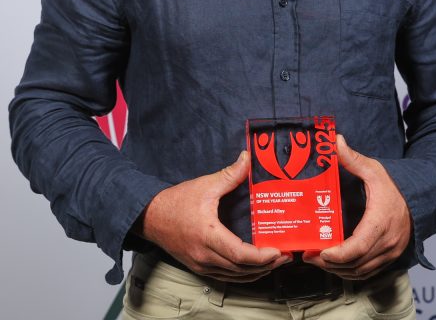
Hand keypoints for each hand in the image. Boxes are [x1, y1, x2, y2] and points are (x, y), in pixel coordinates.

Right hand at [139, 151, 290, 281]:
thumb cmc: (175, 202)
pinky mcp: (199, 268)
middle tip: (286, 256)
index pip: (241, 254)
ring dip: (257, 272)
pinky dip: (243, 275)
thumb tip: (247, 158)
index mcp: (208, 236)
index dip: (263, 256)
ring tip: (275, 262)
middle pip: (242, 269)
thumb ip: (229, 175)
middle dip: (268, 265)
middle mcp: (205, 256)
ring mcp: (201, 265)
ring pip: (235, 277)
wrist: (149, 217)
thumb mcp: (204, 185)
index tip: (279, 250)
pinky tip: (254, 268)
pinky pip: (226, 278)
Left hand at [304, 134, 410, 279]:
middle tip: (308, 256)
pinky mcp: (390, 257)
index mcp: (380, 222)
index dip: (335, 255)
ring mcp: (390, 253)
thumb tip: (335, 141)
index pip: (356, 247)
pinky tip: (336, 266)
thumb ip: (353, 159)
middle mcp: (386, 242)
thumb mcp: (374, 170)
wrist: (421, 199)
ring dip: (337, 271)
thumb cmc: (395, 186)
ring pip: (360, 272)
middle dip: (328, 264)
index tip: (318, 252)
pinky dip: (350, 272)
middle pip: (354, 264)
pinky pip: (367, 272)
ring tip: (318, 261)